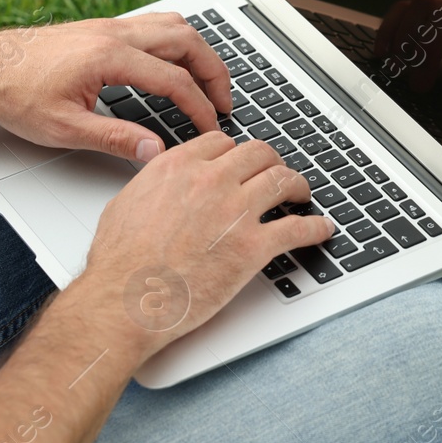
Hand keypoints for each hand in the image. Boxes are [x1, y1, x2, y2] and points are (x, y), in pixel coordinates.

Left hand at [0, 13, 231, 161]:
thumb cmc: (13, 94)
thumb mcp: (63, 128)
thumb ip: (115, 140)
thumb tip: (155, 153)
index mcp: (108, 56)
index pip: (174, 81)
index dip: (200, 108)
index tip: (211, 129)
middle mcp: (114, 33)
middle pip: (187, 41)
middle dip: (214, 72)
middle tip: (225, 104)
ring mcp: (109, 26)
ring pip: (174, 26)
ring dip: (199, 52)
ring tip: (210, 83)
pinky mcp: (102, 28)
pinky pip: (155, 25)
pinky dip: (178, 44)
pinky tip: (177, 65)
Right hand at [68, 133, 336, 359]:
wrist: (128, 299)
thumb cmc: (120, 263)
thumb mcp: (125, 204)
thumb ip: (152, 186)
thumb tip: (160, 185)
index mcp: (179, 167)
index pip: (221, 143)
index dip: (236, 153)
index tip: (242, 162)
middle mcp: (211, 181)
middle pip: (258, 155)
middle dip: (271, 162)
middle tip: (276, 173)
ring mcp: (236, 211)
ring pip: (282, 181)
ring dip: (297, 186)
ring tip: (301, 194)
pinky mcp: (253, 247)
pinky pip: (297, 228)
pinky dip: (315, 227)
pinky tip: (321, 229)